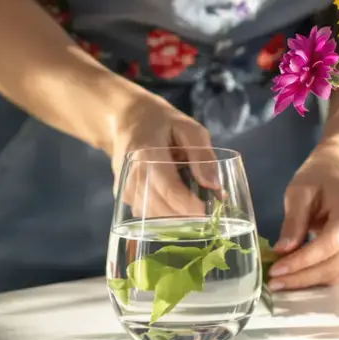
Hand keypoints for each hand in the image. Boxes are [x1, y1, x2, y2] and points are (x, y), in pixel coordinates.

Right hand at [108, 93, 215, 217]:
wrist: (128, 120)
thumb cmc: (161, 123)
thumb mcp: (189, 128)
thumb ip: (202, 155)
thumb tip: (214, 186)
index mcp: (148, 155)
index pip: (170, 191)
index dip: (192, 207)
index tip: (210, 212)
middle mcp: (132, 176)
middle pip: (162, 210)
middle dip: (187, 217)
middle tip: (206, 211)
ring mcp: (125, 189)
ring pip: (154, 219)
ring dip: (176, 218)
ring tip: (191, 203)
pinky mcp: (124, 198)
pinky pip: (147, 217)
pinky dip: (165, 215)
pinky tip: (174, 203)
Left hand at [268, 150, 338, 290]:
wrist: (336, 177)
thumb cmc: (317, 180)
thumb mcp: (299, 192)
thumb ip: (293, 220)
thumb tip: (282, 251)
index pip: (328, 245)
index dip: (302, 261)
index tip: (276, 271)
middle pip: (334, 265)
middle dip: (302, 277)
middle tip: (274, 282)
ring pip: (336, 275)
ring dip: (308, 282)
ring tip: (281, 282)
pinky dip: (317, 280)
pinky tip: (297, 278)